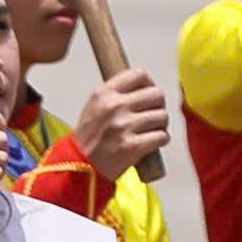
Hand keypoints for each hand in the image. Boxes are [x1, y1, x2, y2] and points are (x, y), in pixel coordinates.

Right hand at [72, 69, 170, 183]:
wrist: (80, 167)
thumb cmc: (89, 139)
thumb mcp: (95, 107)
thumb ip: (116, 95)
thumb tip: (143, 89)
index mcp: (104, 93)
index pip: (139, 74)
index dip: (150, 83)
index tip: (149, 93)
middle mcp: (114, 106)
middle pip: (156, 95)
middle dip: (159, 106)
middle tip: (153, 115)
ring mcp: (124, 126)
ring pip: (162, 116)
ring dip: (161, 125)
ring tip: (152, 131)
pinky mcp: (132, 146)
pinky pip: (162, 136)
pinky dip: (161, 140)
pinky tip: (153, 142)